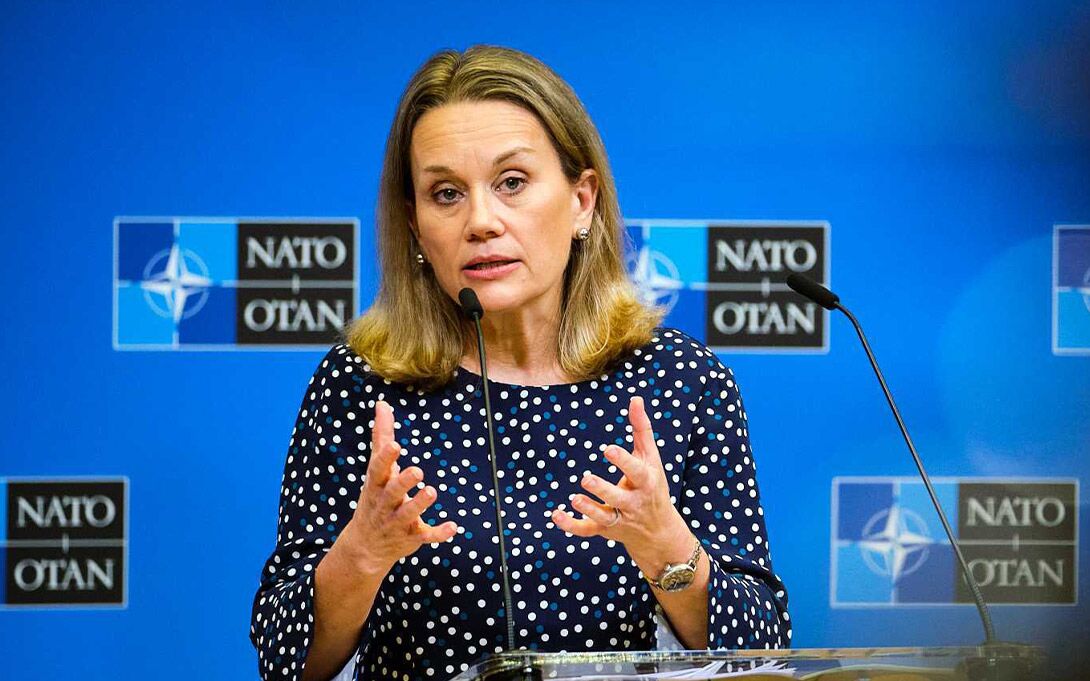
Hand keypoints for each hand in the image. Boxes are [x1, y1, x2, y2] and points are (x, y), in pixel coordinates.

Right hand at [338, 400, 458, 575]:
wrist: (365, 545)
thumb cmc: (375, 496)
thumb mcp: (377, 469)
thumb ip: (382, 437)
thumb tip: (382, 404)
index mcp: (376, 485)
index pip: (378, 470)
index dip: (386, 458)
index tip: (395, 445)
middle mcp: (385, 503)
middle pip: (393, 492)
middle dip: (403, 482)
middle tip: (418, 471)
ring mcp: (397, 522)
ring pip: (408, 514)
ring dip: (419, 504)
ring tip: (431, 491)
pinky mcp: (411, 537)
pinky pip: (425, 536)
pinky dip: (438, 533)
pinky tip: (453, 527)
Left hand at [551, 396, 691, 566]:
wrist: (659, 531)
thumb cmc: (653, 485)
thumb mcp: (651, 458)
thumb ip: (642, 429)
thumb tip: (635, 399)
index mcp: (645, 481)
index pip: (635, 471)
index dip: (623, 461)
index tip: (608, 449)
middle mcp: (633, 502)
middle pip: (618, 498)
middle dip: (603, 490)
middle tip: (586, 479)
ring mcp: (619, 518)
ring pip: (603, 517)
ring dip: (588, 509)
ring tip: (574, 499)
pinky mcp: (605, 530)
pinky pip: (588, 531)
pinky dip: (571, 526)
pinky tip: (556, 515)